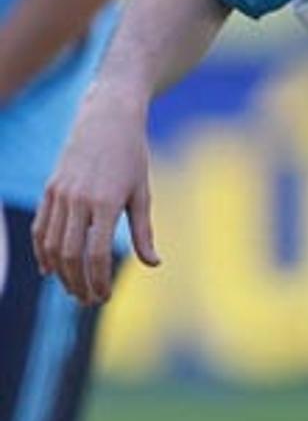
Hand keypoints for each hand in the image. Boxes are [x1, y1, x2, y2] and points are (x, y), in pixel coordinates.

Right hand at [32, 86, 159, 304]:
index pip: (95, 253)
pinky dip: (42, 251)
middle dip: (78, 283)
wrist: (107, 120)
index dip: (98, 279)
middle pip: (70, 254)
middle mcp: (77, 199)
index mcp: (105, 202)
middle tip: (90, 300)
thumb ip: (143, 231)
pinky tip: (50, 269)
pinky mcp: (50, 189)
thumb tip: (153, 264)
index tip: (104, 296)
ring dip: (60, 272)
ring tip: (74, 290)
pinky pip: (40, 227)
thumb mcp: (142, 193)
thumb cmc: (132, 157)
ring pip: (51, 244)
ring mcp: (59, 194)